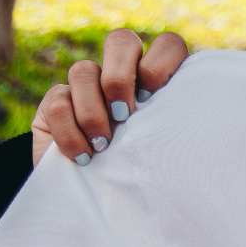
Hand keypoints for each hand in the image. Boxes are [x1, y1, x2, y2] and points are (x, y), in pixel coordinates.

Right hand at [31, 29, 188, 166]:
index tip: (153, 98)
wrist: (92, 205)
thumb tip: (190, 135)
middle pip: (121, 41)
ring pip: (84, 70)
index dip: (162, 61)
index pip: (167, 45)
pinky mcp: (55, 102)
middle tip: (123, 114)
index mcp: (154, 83)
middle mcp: (121, 76)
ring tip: (103, 146)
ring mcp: (86, 86)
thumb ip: (170, 134)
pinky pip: (58, 101)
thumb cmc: (138, 180)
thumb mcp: (160, 158)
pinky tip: (83, 157)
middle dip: (119, 77)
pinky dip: (70, 132)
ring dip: (92, 112)